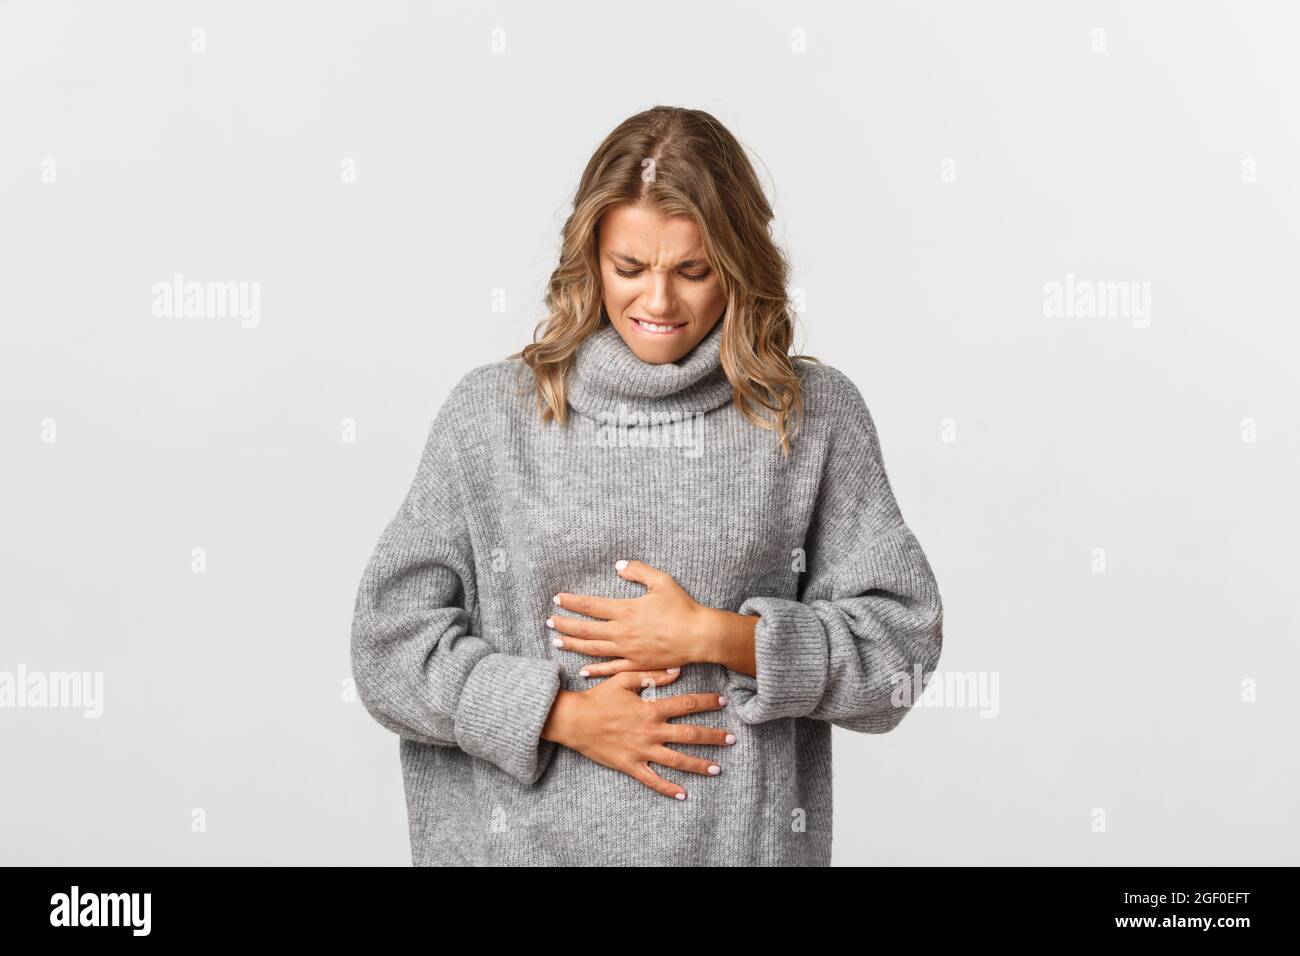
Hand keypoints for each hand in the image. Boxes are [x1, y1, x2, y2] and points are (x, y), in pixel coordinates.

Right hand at [540, 669, 734, 799]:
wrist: (573, 720)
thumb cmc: (598, 698)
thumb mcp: (623, 679)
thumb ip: (651, 675)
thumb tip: (676, 670)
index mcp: (651, 709)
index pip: (686, 705)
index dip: (706, 702)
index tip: (723, 701)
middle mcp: (651, 731)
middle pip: (689, 735)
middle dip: (713, 737)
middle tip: (732, 739)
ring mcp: (642, 751)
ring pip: (676, 760)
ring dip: (699, 765)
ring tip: (718, 768)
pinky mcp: (630, 765)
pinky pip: (652, 780)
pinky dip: (668, 788)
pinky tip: (683, 795)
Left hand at [547, 559, 708, 676]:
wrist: (700, 636)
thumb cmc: (683, 608)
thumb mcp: (662, 581)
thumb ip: (638, 571)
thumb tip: (618, 566)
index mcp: (626, 610)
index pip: (591, 606)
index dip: (572, 602)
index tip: (557, 599)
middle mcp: (622, 632)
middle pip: (586, 629)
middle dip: (565, 624)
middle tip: (549, 621)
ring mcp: (628, 651)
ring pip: (593, 649)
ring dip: (573, 644)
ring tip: (556, 640)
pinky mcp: (637, 665)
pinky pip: (611, 669)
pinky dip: (595, 669)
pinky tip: (582, 669)